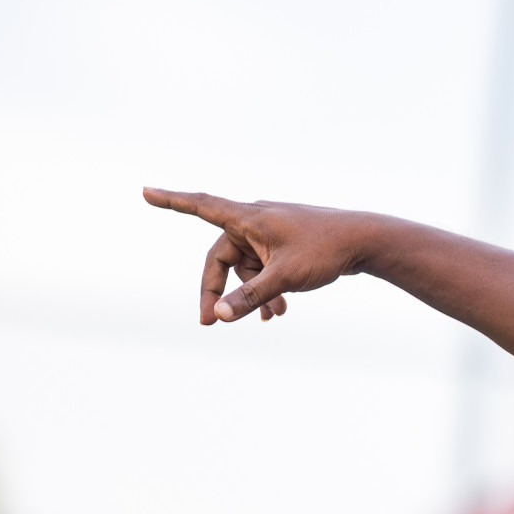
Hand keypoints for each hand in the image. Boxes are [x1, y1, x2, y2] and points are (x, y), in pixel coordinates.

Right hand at [143, 188, 365, 323]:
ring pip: (246, 267)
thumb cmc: (326, 250)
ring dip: (251, 293)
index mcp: (249, 217)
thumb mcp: (284, 277)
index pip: (201, 205)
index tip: (146, 191)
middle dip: (218, 290)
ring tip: (272, 318)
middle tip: (209, 322)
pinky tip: (279, 312)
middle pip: (222, 257)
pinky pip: (264, 267)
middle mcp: (256, 220)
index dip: (172, 200)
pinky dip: (267, 288)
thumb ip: (250, 298)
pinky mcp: (286, 244)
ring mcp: (272, 232)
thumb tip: (218, 316)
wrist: (366, 241)